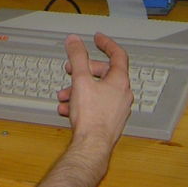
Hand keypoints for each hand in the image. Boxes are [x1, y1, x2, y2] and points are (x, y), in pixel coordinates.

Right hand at [57, 33, 132, 149]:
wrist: (92, 147)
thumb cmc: (91, 117)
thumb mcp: (80, 80)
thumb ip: (77, 57)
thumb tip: (74, 41)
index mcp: (120, 81)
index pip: (118, 55)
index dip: (106, 44)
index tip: (97, 39)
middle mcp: (123, 94)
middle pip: (103, 74)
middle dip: (83, 71)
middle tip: (70, 70)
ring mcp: (118, 109)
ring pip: (97, 91)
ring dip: (78, 89)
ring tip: (64, 95)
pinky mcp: (110, 121)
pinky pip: (95, 106)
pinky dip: (81, 103)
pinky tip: (67, 109)